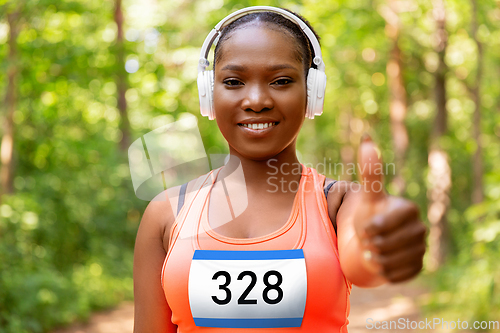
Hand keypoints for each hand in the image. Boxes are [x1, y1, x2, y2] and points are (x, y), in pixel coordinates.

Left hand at [354, 135, 426, 282]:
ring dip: (374, 259)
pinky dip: (383, 272)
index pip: (379, 227)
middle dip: (369, 245)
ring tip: (373, 251)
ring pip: (387, 262)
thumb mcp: (367, 195)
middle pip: (383, 246)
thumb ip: (369, 171)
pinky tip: (381, 262)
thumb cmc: (369, 215)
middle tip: (368, 240)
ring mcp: (421, 248)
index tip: (365, 227)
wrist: (373, 241)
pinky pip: (394, 275)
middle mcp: (420, 228)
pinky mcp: (419, 267)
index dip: (366, 230)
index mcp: (409, 209)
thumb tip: (366, 137)